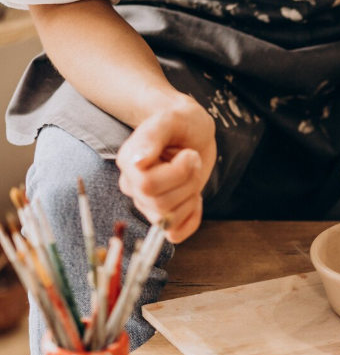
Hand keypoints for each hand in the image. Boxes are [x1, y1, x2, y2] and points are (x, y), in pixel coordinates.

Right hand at [115, 95, 215, 242]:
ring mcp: (147, 203)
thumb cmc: (181, 123)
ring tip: (191, 173)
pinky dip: (192, 219)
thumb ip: (152, 138)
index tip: (189, 154)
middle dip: (188, 182)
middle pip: (162, 204)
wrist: (191, 131)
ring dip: (191, 196)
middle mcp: (133, 186)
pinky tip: (195, 198)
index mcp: (129, 163)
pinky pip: (175, 235)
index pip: (148, 186)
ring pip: (169, 220)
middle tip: (193, 160)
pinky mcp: (164, 215)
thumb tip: (137, 162)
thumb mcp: (170, 120)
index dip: (177, 173)